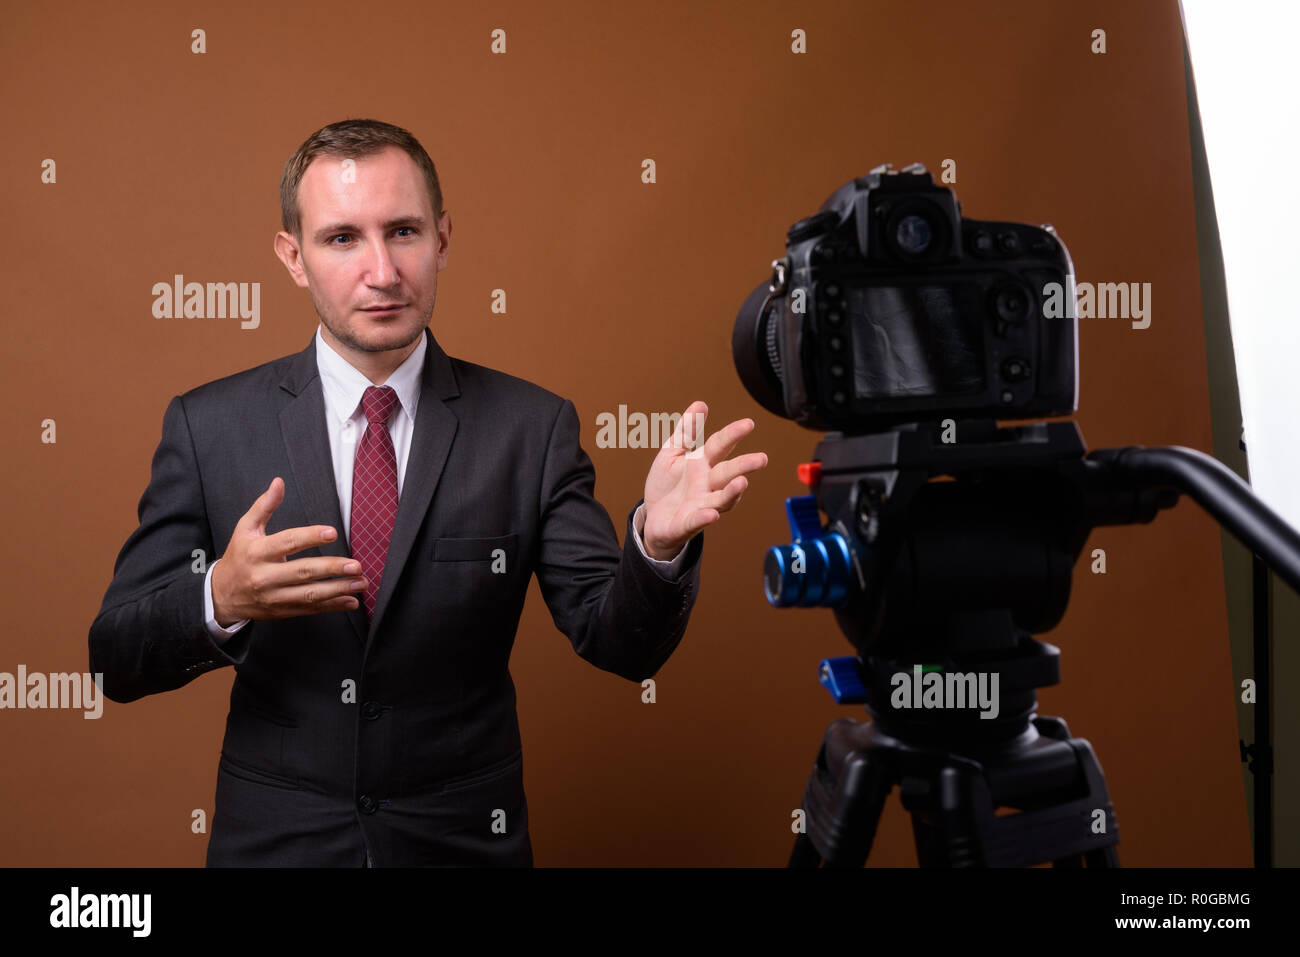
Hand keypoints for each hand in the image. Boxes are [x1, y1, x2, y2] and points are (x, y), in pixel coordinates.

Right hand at [211, 477, 366, 624]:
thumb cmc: (239, 557)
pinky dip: (333, 606)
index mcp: (257, 552)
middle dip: (332, 569)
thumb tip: (279, 482)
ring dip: (339, 589)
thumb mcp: (246, 529)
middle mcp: (265, 576)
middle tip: (356, 565)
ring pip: (310, 595)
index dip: (310, 537)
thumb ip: (264, 506)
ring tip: (361, 582)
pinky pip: (310, 609)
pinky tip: (351, 601)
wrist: (221, 595)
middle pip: (302, 572)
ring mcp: (274, 597)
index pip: (287, 542)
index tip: (333, 533)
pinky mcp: (282, 611)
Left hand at [641, 401, 767, 559]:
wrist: (652, 517)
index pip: (720, 445)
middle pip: (728, 472)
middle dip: (744, 466)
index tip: (748, 424)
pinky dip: (705, 517)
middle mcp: (707, 484)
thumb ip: (686, 431)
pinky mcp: (687, 523)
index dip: (733, 434)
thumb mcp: (672, 452)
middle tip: (762, 459)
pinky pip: (697, 520)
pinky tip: (712, 514)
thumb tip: (700, 404)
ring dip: (732, 492)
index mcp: (702, 463)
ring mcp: (700, 504)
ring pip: (721, 498)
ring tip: (742, 482)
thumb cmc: (667, 484)